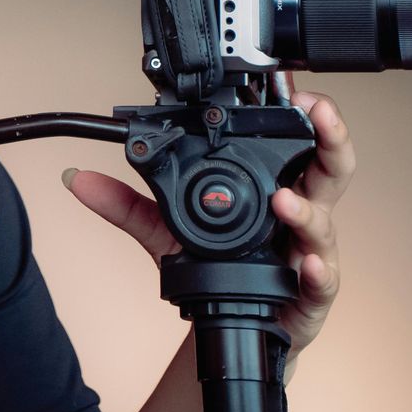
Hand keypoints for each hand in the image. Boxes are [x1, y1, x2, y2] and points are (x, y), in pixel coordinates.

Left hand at [61, 85, 355, 357]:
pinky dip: (315, 269)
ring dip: (308, 210)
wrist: (231, 323)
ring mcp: (309, 250)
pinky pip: (320, 278)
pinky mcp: (310, 291)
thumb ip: (126, 202)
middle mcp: (301, 211)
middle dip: (333, 137)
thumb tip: (79, 179)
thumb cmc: (216, 270)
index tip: (296, 89)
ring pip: (325, 222)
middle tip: (320, 114)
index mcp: (275, 184)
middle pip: (331, 167)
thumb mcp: (166, 230)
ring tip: (285, 200)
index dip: (304, 112)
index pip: (294, 140)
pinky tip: (304, 262)